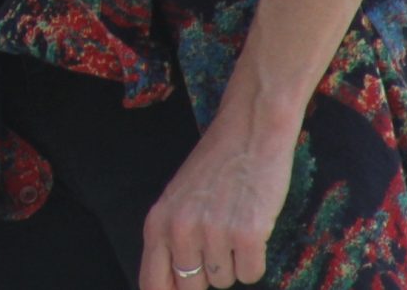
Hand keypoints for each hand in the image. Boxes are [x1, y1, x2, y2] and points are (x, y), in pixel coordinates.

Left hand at [139, 101, 294, 288]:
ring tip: (234, 224)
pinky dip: (254, 259)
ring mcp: (213, 233)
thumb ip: (169, 240)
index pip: (152, 282)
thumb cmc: (214, 167)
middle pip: (191, 286)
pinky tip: (252, 229)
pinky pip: (251, 273)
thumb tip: (174, 284)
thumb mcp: (177, 201)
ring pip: (225, 280)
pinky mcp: (247, 235)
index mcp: (157, 222)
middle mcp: (180, 230)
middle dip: (207, 274)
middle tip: (218, 241)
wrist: (249, 133)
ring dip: (232, 262)